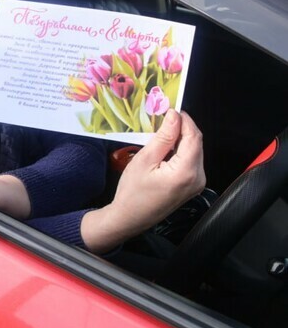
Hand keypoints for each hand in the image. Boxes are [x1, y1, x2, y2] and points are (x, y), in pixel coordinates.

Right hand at [82, 110, 205, 252]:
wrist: (130, 218)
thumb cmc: (132, 192)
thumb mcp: (144, 160)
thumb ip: (163, 137)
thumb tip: (174, 116)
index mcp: (186, 171)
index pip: (193, 137)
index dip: (184, 120)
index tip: (170, 109)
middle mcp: (198, 177)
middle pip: (196, 143)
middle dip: (182, 128)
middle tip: (163, 118)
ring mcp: (197, 183)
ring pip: (194, 151)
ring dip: (180, 139)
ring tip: (161, 133)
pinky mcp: (192, 185)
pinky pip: (191, 161)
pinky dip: (180, 151)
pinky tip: (165, 149)